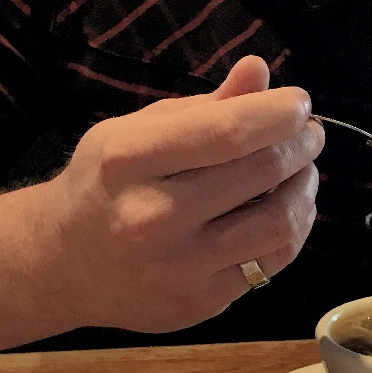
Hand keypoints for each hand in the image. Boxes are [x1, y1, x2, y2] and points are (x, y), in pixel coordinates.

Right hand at [36, 56, 323, 331]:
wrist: (63, 264)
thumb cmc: (106, 184)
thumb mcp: (136, 132)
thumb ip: (203, 107)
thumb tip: (260, 71)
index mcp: (129, 160)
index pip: (228, 131)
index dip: (279, 113)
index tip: (299, 104)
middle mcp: (151, 216)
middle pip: (261, 173)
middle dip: (301, 145)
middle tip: (308, 133)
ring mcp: (178, 267)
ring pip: (279, 224)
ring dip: (305, 188)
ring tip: (302, 170)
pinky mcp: (200, 302)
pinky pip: (271, 263)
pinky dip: (292, 230)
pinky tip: (285, 210)